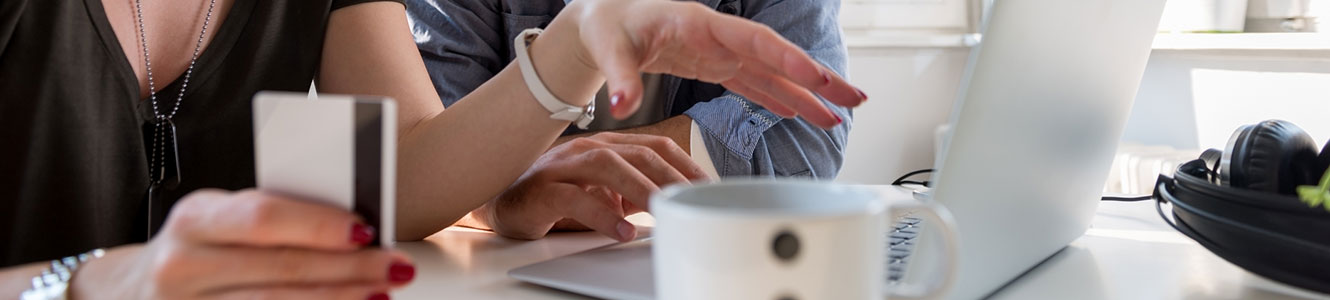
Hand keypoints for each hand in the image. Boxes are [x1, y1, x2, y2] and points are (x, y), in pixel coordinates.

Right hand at [70, 189, 413, 298]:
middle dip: (349, 269)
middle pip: (280, 269)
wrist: (133, 294)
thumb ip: (271, 219)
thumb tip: (354, 226)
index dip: (319, 225)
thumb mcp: (221, 220)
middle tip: (395, 266)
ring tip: (380, 293)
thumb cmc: (199, 249)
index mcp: (194, 219)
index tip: (367, 229)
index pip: (263, 217)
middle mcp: (182, 267)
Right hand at [477, 132, 710, 241]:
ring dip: (641, 189)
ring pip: (609, 167)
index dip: (685, 164)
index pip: (654, 146)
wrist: (502, 203)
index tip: (709, 186)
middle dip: (671, 177)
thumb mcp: (603, 193)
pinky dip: (602, 215)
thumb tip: (670, 203)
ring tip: (664, 211)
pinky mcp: (543, 189)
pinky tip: (622, 231)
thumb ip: (634, 193)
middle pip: (638, 153)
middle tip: (695, 200)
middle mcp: (587, 148)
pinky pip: (576, 199)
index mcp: (606, 146)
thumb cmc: (556, 197)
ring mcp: (563, 166)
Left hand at [557, 0, 864, 127]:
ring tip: (839, 116)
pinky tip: (800, 113)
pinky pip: (754, 84)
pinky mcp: (714, 66)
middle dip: (817, 78)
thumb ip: (620, 77)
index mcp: (699, 23)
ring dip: (806, 94)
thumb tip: (622, 104)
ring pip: (773, 74)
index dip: (787, 59)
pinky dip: (778, 99)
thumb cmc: (606, 25)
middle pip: (778, 57)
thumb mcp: (608, 49)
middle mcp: (718, 37)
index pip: (753, 41)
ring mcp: (719, 52)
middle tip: (855, 98)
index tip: (817, 77)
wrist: (603, 21)